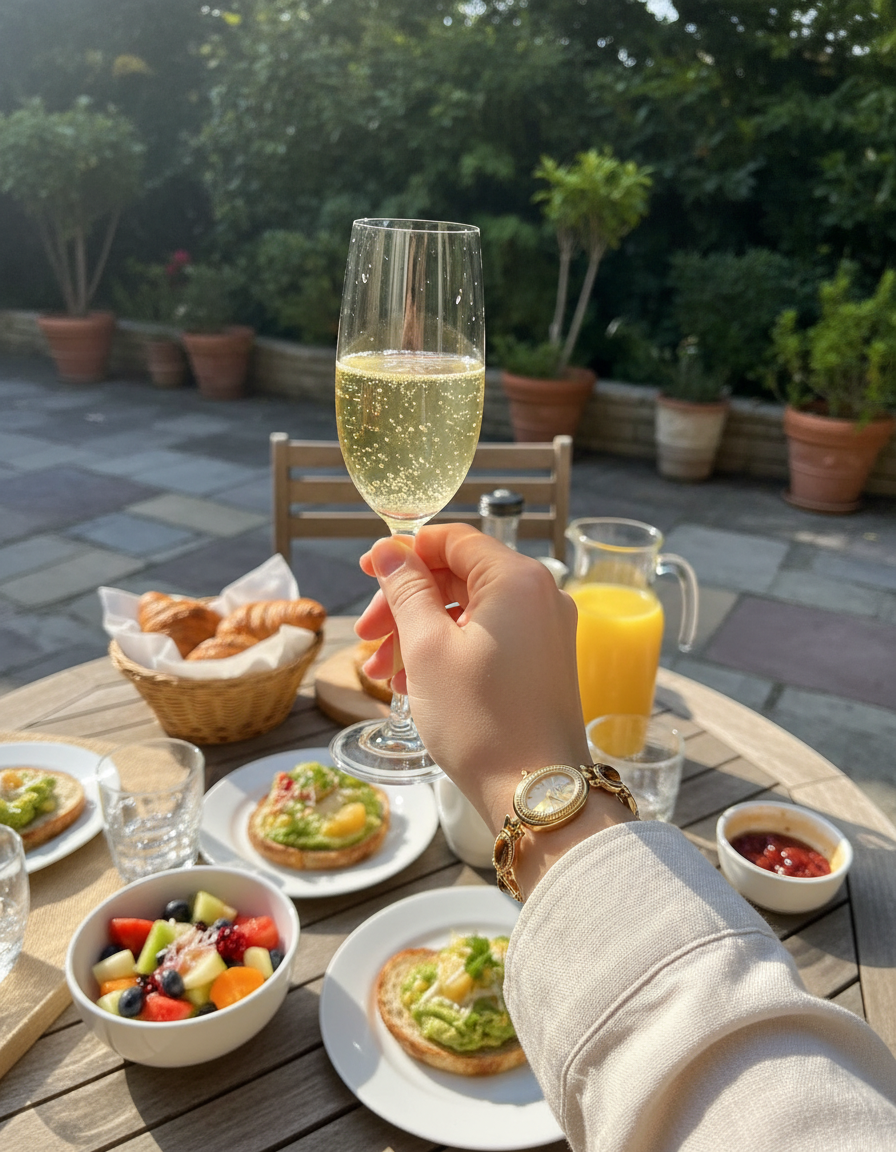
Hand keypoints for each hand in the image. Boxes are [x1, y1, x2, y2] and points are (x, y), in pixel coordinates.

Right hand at [355, 525, 633, 893]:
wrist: (535, 791)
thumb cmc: (481, 720)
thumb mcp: (428, 648)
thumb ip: (407, 590)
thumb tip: (390, 551)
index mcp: (517, 579)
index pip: (452, 540)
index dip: (404, 551)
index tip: (366, 570)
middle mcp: (540, 595)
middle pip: (457, 576)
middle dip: (405, 602)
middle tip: (366, 635)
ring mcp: (546, 630)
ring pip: (467, 611)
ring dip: (419, 633)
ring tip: (382, 673)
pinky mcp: (542, 662)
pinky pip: (486, 638)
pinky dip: (448, 651)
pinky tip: (414, 684)